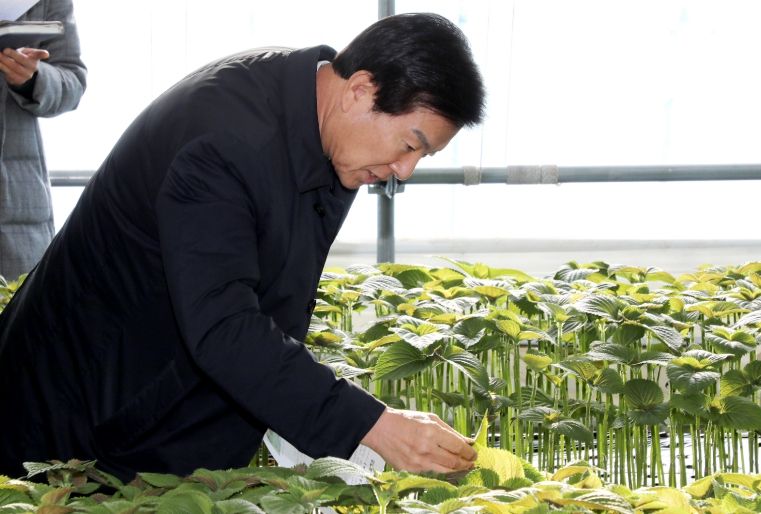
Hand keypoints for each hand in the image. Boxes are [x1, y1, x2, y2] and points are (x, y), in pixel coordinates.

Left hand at [0, 47, 48, 86]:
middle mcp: (32, 67)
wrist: (23, 73)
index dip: (42, 54)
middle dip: (13, 55)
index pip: (39, 55)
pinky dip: (3, 67)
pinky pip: (10, 74)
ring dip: (5, 61)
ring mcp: (26, 75)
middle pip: (23, 60)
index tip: (46, 54)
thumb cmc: (23, 58)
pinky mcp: (19, 80)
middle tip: (5, 50)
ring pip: (15, 67)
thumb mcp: (25, 52)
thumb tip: (12, 50)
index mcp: (34, 58)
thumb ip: (23, 50)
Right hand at [361, 407, 476, 473]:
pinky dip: (441, 470)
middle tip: (471, 462)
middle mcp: (426, 448)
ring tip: (463, 466)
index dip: (469, 452)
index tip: (474, 453)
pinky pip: (431, 472)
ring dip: (457, 470)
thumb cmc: (406, 420)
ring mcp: (417, 461)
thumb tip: (467, 441)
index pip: (458, 447)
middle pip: (454, 461)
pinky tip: (445, 467)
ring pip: (445, 471)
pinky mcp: (410, 470)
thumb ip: (450, 431)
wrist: (381, 429)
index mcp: (431, 431)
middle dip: (466, 463)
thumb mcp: (430, 418)